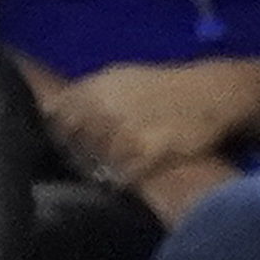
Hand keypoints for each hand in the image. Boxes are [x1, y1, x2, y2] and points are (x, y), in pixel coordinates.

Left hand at [41, 60, 259, 198]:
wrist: (209, 95)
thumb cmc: (161, 87)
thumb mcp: (118, 78)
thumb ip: (83, 95)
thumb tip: (49, 114)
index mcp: (92, 90)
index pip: (54, 123)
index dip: (60, 136)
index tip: (71, 144)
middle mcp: (102, 110)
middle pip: (71, 148)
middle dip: (79, 157)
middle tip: (94, 162)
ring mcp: (123, 133)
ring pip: (93, 167)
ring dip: (100, 173)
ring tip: (115, 169)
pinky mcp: (145, 154)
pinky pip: (119, 180)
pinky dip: (122, 182)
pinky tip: (131, 176)